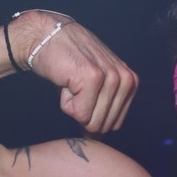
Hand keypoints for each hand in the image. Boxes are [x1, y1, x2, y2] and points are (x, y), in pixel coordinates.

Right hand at [16, 13, 137, 133]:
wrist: (46, 37)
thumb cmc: (68, 64)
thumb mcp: (97, 85)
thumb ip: (104, 108)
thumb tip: (99, 138)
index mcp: (129, 82)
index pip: (114, 124)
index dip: (93, 115)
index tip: (84, 93)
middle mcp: (125, 79)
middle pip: (103, 125)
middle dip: (83, 112)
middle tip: (77, 87)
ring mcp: (110, 77)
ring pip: (92, 122)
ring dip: (74, 107)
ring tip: (72, 83)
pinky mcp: (93, 78)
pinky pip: (80, 114)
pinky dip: (66, 103)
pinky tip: (66, 81)